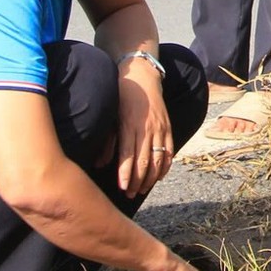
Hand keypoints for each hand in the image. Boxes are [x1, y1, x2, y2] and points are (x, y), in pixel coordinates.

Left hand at [114, 63, 173, 196]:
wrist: (142, 75)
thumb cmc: (122, 95)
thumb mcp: (110, 115)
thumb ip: (108, 141)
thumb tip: (101, 164)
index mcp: (130, 125)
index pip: (129, 156)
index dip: (127, 174)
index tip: (122, 187)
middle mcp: (147, 128)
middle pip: (144, 162)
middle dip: (137, 181)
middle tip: (130, 194)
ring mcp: (160, 128)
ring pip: (158, 160)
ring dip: (151, 178)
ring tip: (142, 190)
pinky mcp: (168, 127)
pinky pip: (170, 152)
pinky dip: (165, 166)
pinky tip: (159, 177)